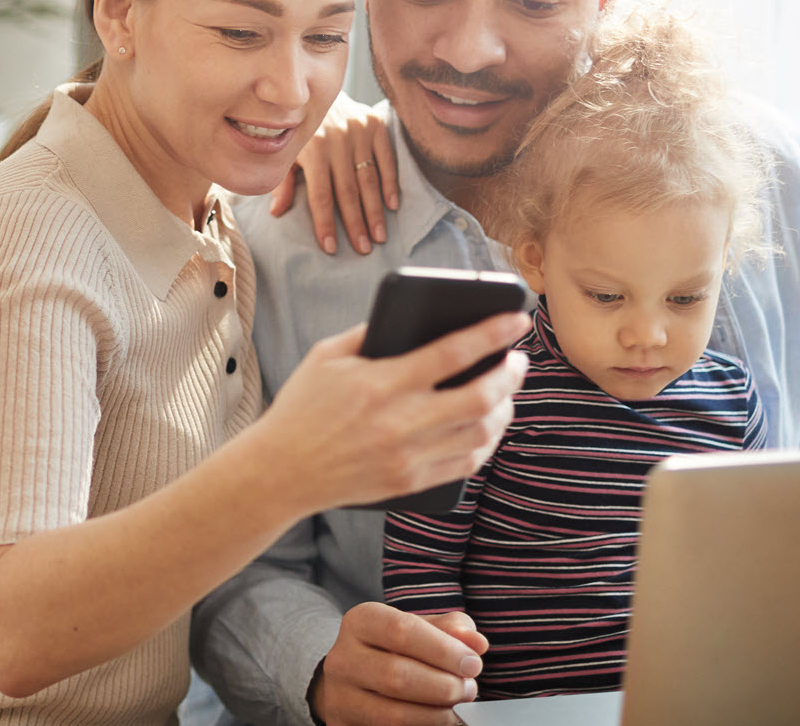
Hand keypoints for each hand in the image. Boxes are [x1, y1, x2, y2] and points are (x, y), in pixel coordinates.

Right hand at [251, 315, 527, 513]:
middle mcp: (400, 422)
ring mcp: (408, 457)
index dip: (492, 333)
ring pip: (481, 434)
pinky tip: (488, 425)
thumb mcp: (326, 356)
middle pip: (480, 398)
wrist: (280, 471)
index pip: (452, 352)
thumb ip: (370, 332)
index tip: (518, 319)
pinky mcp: (410, 482)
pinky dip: (486, 442)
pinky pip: (466, 463)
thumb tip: (416, 316)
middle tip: (519, 360)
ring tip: (506, 392)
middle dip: (510, 375)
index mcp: (381, 382)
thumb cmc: (302, 406)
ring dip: (504, 409)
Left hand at [268, 97, 397, 255]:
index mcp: (312, 149)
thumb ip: (282, 181)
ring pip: (369, 179)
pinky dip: (391, 182)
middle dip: (356, 223)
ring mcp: (358, 131)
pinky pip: (387, 158)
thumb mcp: (286, 151)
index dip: (325, 223)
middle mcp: (337, 140)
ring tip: (379, 236)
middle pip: (348, 191)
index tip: (330, 247)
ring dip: (375, 210)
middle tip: (363, 249)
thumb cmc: (299, 128)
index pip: (320, 195)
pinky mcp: (376, 124)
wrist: (318, 89)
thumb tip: (276, 212)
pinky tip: (392, 205)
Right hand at [309, 605, 488, 725]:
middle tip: (469, 689)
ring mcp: (340, 696)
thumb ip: (450, 630)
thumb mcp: (419, 629)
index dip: (443, 650)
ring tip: (457, 707)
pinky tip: (438, 720)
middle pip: (397, 675)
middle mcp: (343, 658)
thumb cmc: (394, 649)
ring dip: (436, 714)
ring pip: (393, 714)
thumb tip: (477, 643)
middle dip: (443, 686)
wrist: (353, 680)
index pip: (401, 630)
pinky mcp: (345, 725)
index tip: (473, 664)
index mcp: (361, 621)